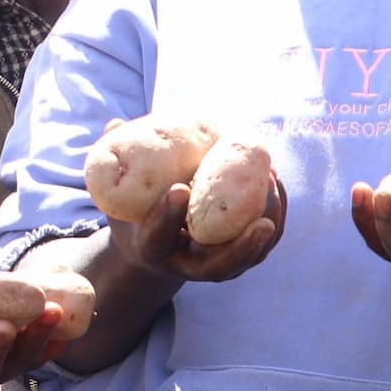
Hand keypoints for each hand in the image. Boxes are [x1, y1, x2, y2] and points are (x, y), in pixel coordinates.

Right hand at [105, 180, 283, 283]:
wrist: (152, 250)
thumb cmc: (135, 216)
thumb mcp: (119, 196)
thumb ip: (118, 164)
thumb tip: (115, 124)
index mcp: (151, 249)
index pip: (159, 236)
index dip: (168, 216)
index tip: (178, 190)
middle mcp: (185, 265)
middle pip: (219, 265)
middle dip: (242, 247)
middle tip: (261, 222)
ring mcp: (214, 265)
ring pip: (249, 255)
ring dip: (267, 223)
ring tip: (272, 182)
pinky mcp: (236, 258)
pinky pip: (262, 242)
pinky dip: (273, 215)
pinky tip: (275, 183)